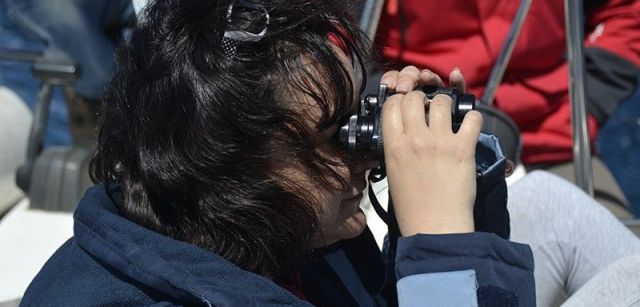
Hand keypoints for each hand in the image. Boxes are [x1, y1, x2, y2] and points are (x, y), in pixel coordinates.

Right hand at [380, 66, 481, 234]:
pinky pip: (472, 118)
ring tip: (449, 116)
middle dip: (422, 98)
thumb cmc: (412, 206)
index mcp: (393, 146)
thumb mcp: (393, 172)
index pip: (392, 105)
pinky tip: (469, 126)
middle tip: (428, 109)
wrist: (434, 227)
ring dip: (446, 105)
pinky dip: (472, 118)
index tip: (407, 106)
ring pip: (442, 102)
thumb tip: (405, 131)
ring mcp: (439, 142)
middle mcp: (414, 139)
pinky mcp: (463, 148)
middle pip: (415, 98)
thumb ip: (396, 147)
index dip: (400, 100)